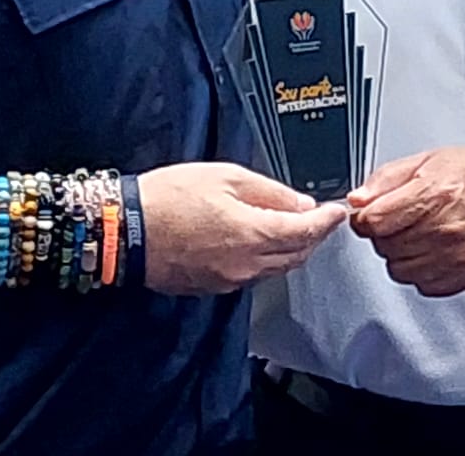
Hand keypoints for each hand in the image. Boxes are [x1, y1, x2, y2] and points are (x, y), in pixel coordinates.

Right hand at [138, 163, 347, 294]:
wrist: (126, 230)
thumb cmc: (168, 198)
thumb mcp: (224, 177)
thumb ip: (269, 191)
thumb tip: (300, 203)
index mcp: (252, 233)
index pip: (306, 231)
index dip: (327, 221)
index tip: (338, 212)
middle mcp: (247, 264)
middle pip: (297, 255)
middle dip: (314, 237)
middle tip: (321, 219)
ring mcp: (230, 280)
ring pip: (277, 269)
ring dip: (292, 250)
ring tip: (295, 228)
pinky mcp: (214, 287)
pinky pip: (254, 276)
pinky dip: (268, 260)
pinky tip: (262, 243)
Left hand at [348, 146, 464, 297]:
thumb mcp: (433, 159)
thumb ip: (388, 179)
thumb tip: (358, 199)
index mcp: (433, 195)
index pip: (372, 221)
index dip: (365, 216)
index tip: (371, 213)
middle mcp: (445, 230)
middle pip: (384, 248)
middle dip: (385, 234)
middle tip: (402, 219)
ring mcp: (458, 258)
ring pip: (401, 271)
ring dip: (402, 255)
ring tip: (422, 233)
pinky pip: (426, 286)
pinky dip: (424, 272)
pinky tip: (437, 250)